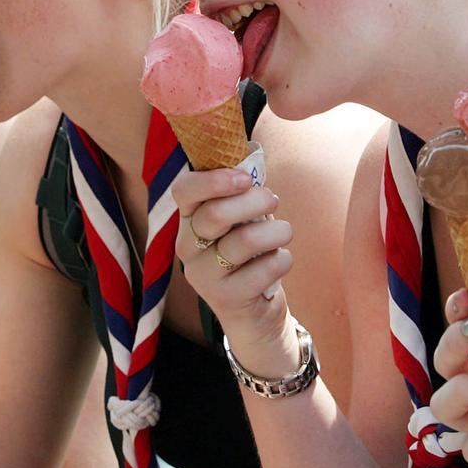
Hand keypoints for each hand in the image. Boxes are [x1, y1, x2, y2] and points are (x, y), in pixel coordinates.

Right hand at [171, 167, 297, 378]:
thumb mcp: (242, 220)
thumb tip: (251, 153)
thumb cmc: (250, 256)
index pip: (183, 191)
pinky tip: (280, 261)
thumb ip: (242, 192)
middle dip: (254, 201)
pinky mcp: (227, 299)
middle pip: (215, 214)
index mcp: (189, 221)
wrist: (254, 314)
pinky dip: (282, 259)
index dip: (212, 180)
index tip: (244, 178)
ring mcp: (204, 276)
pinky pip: (264, 269)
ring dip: (277, 230)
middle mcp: (188, 248)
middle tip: (273, 200)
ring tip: (284, 232)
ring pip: (245, 241)